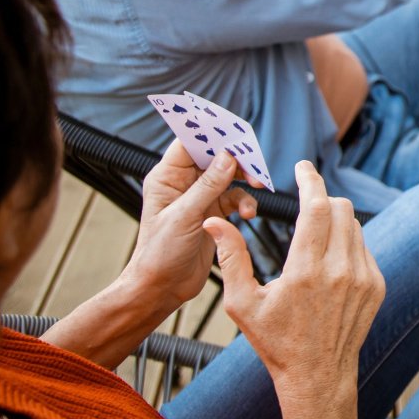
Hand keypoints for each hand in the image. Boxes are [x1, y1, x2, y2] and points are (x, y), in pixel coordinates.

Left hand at [121, 141, 257, 310]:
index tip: (235, 131)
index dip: (212, 132)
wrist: (161, 287)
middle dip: (238, 158)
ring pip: (230, 176)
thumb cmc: (160, 253)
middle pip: (216, 156)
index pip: (191, 142)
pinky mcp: (213, 212)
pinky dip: (246, 202)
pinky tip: (248, 214)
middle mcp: (184, 183)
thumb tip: (229, 156)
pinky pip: (236, 197)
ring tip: (259, 187)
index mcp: (168, 177)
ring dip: (246, 180)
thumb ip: (209, 185)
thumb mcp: (185, 216)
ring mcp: (200, 197)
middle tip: (256, 163)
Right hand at [205, 161, 384, 399]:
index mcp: (305, 270)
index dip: (310, 180)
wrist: (317, 375)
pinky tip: (329, 258)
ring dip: (336, 219)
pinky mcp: (377, 285)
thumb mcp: (242, 304)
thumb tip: (213, 221)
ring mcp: (363, 277)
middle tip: (305, 201)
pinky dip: (348, 242)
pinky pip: (364, 248)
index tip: (303, 166)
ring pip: (355, 226)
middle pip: (340, 209)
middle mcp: (340, 270)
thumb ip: (231, 258)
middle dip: (321, 198)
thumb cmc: (275, 342)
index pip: (316, 207)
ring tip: (314, 232)